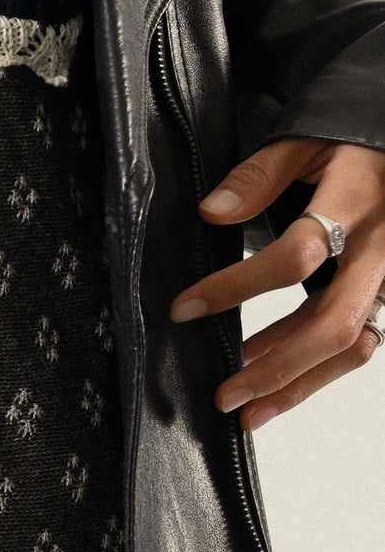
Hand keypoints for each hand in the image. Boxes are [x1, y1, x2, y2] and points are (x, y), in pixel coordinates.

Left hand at [169, 136, 384, 428]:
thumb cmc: (353, 141)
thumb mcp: (306, 140)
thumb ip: (259, 175)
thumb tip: (212, 212)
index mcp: (356, 202)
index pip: (296, 255)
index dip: (238, 286)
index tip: (186, 307)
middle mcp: (380, 248)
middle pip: (334, 322)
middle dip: (277, 365)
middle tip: (226, 393)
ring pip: (351, 344)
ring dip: (297, 383)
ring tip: (246, 411)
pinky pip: (358, 343)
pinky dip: (315, 371)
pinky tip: (274, 389)